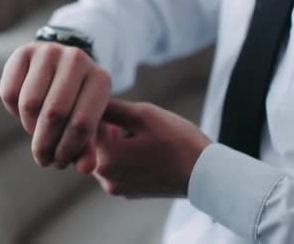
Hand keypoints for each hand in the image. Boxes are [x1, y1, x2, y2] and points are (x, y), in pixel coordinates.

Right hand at [0, 42, 110, 170]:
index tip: (60, 162)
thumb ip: (87, 146)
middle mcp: (78, 59)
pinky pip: (9, 92)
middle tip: (43, 157)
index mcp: (101, 79)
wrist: (63, 66)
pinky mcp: (24, 51)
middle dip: (45, 143)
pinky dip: (13, 111)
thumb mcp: (89, 122)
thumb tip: (84, 168)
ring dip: (30, 127)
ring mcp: (50, 51)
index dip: (67, 150)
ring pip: (29, 103)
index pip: (82, 123)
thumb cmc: (79, 101)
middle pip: (54, 114)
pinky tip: (25, 113)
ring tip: (36, 133)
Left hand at [90, 99, 210, 198]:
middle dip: (109, 128)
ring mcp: (117, 188)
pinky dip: (126, 156)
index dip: (102, 112)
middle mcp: (105, 177)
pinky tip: (147, 150)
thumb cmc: (177, 141)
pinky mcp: (128, 193)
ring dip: (117, 142)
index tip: (121, 107)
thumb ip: (112, 107)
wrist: (205, 175)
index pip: (87, 126)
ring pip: (106, 155)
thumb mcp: (143, 114)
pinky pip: (117, 168)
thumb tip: (92, 101)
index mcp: (105, 158)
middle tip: (135, 121)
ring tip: (143, 136)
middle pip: (94, 143)